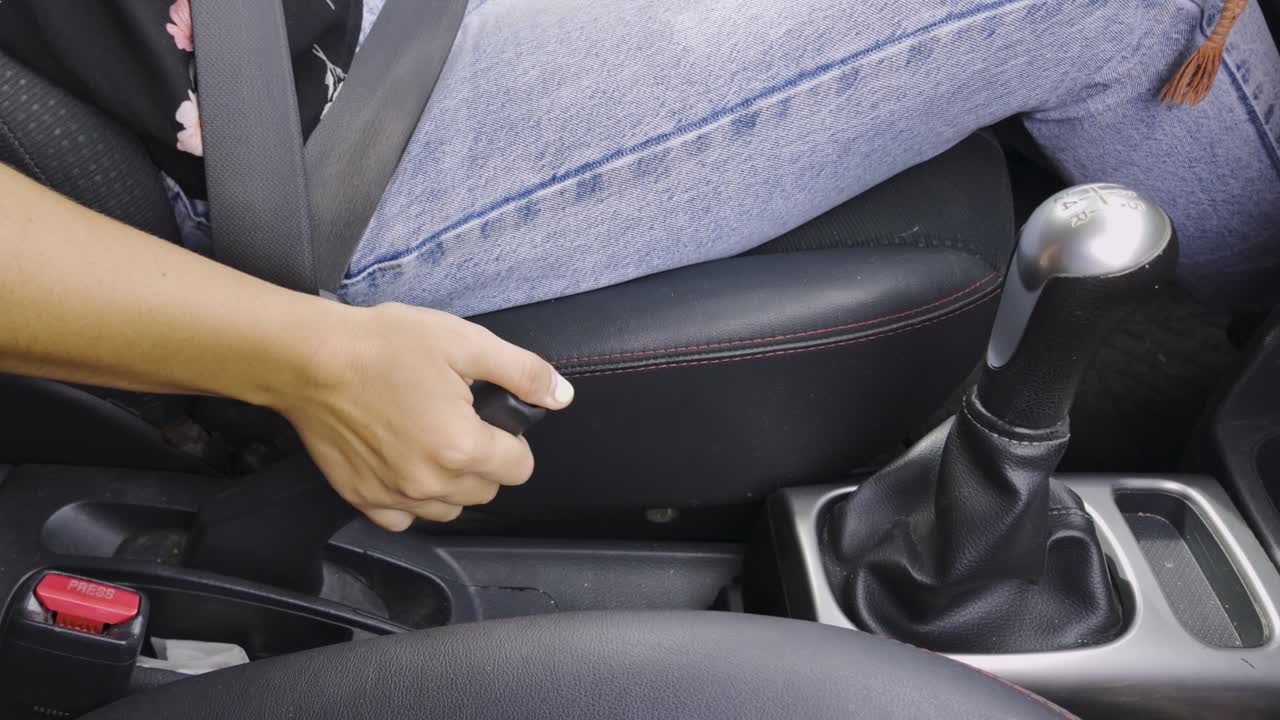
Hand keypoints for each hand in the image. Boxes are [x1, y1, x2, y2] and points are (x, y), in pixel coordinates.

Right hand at [271, 302, 573, 530]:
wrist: (308, 359)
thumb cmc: (382, 346)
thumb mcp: (464, 342)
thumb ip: (522, 372)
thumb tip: (561, 395)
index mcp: (462, 447)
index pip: (519, 468)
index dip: (512, 440)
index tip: (492, 419)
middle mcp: (431, 483)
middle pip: (486, 490)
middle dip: (484, 460)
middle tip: (459, 420)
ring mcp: (394, 496)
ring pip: (448, 509)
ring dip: (451, 483)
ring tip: (432, 440)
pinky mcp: (363, 498)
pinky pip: (404, 519)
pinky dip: (411, 499)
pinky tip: (404, 462)